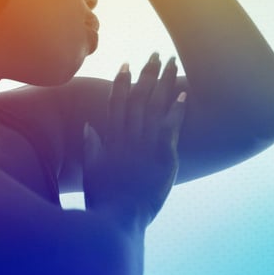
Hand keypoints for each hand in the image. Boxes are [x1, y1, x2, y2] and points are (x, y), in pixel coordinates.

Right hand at [83, 54, 185, 228]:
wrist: (117, 220)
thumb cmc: (104, 201)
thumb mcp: (92, 173)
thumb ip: (91, 148)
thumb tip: (89, 126)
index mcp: (111, 141)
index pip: (116, 105)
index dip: (121, 83)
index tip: (125, 65)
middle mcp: (127, 139)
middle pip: (138, 99)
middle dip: (147, 75)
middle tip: (155, 54)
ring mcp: (144, 147)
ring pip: (154, 107)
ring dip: (164, 84)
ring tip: (173, 64)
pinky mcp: (161, 158)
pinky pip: (169, 128)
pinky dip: (176, 110)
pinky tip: (184, 94)